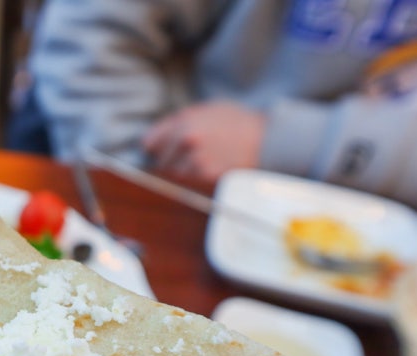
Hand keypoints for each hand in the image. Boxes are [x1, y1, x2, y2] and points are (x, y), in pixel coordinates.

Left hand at [142, 100, 265, 184]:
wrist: (269, 139)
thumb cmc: (237, 123)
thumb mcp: (206, 109)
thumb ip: (175, 122)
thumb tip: (147, 142)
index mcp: (184, 122)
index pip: (149, 143)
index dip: (154, 148)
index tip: (157, 152)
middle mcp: (188, 141)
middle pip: (159, 162)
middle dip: (167, 162)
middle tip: (184, 161)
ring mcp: (197, 161)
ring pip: (173, 176)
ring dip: (179, 175)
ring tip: (199, 167)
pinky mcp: (208, 179)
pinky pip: (189, 185)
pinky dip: (193, 183)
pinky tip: (207, 174)